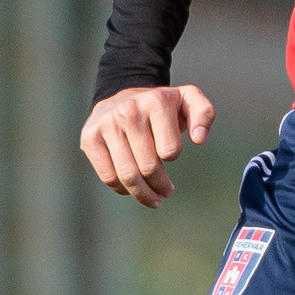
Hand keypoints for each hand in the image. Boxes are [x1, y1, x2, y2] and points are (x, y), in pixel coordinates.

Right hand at [81, 84, 216, 206]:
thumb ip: (204, 114)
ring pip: (127, 175)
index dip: (173, 157)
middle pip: (148, 167)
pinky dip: (121, 189)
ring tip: (153, 199)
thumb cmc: (161, 105)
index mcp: (156, 102)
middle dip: (160, 185)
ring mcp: (107, 124)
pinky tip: (130, 189)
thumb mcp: (188, 100)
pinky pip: (108, 176)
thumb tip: (199, 139)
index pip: (170, 150)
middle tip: (166, 192)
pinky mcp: (90, 137)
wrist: (122, 94)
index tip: (172, 157)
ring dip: (143, 194)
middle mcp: (129, 111)